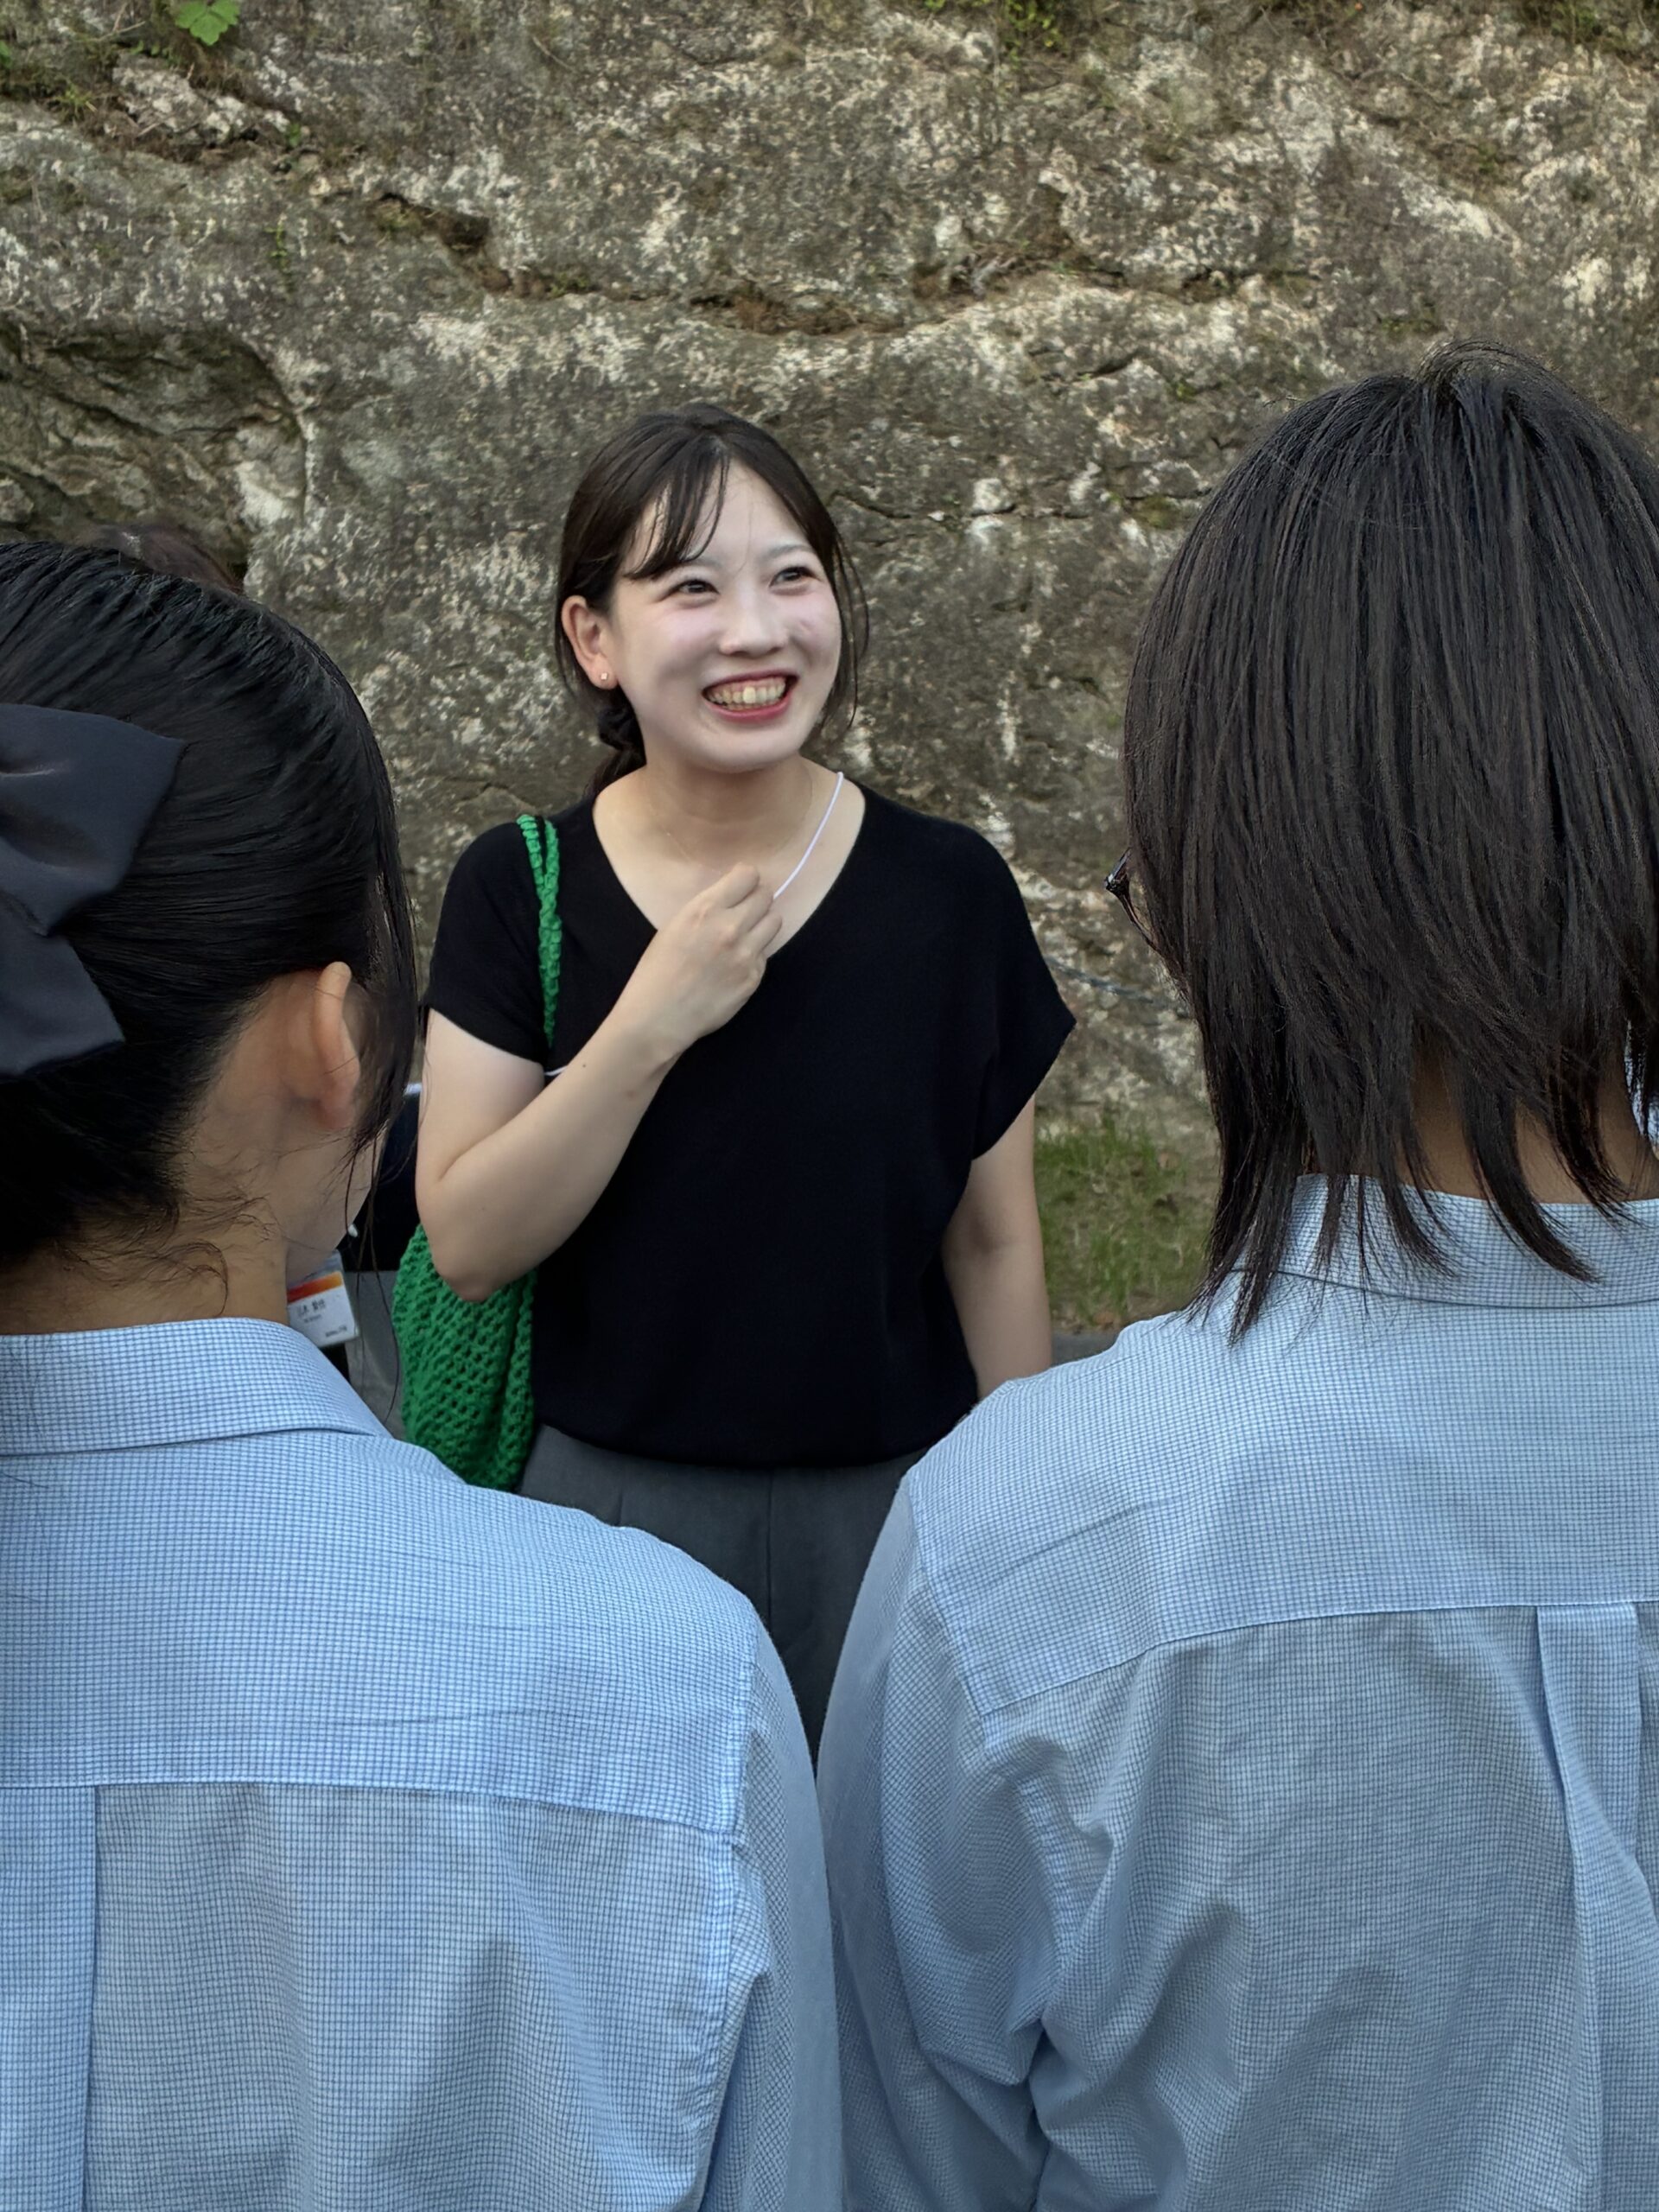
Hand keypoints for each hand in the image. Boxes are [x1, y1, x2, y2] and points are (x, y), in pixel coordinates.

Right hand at [612, 865, 782, 1059]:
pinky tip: (734, 965)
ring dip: (762, 924)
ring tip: (744, 935)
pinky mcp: (754, 978)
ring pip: (774, 922)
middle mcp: (730, 928)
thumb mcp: (675, 926)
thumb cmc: (657, 971)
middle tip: (744, 911)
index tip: (740, 887)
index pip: (748, 875)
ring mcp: (746, 955)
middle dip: (756, 899)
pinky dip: (754, 955)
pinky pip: (765, 954)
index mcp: (705, 910)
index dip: (745, 880)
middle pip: (766, 896)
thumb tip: (732, 897)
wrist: (659, 1017)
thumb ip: (707, 909)